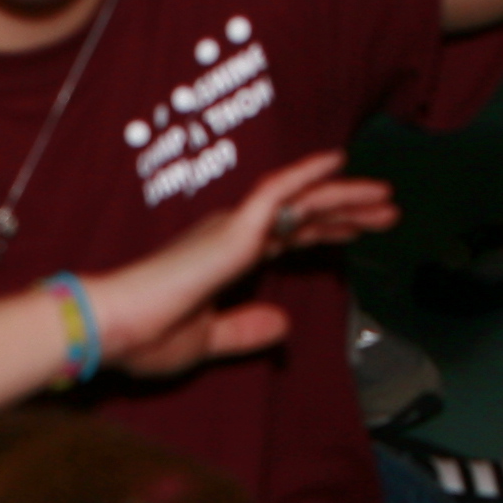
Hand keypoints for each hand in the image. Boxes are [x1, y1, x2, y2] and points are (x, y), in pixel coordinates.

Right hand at [92, 150, 396, 381]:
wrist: (113, 328)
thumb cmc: (145, 335)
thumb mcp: (207, 341)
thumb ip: (244, 331)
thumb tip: (283, 326)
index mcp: (226, 259)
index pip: (287, 239)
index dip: (324, 233)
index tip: (357, 233)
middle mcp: (232, 235)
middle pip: (303, 216)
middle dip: (348, 212)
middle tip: (389, 212)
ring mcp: (233, 230)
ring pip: (301, 201)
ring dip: (345, 196)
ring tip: (386, 197)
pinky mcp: (232, 231)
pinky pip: (276, 192)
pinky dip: (307, 175)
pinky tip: (338, 161)